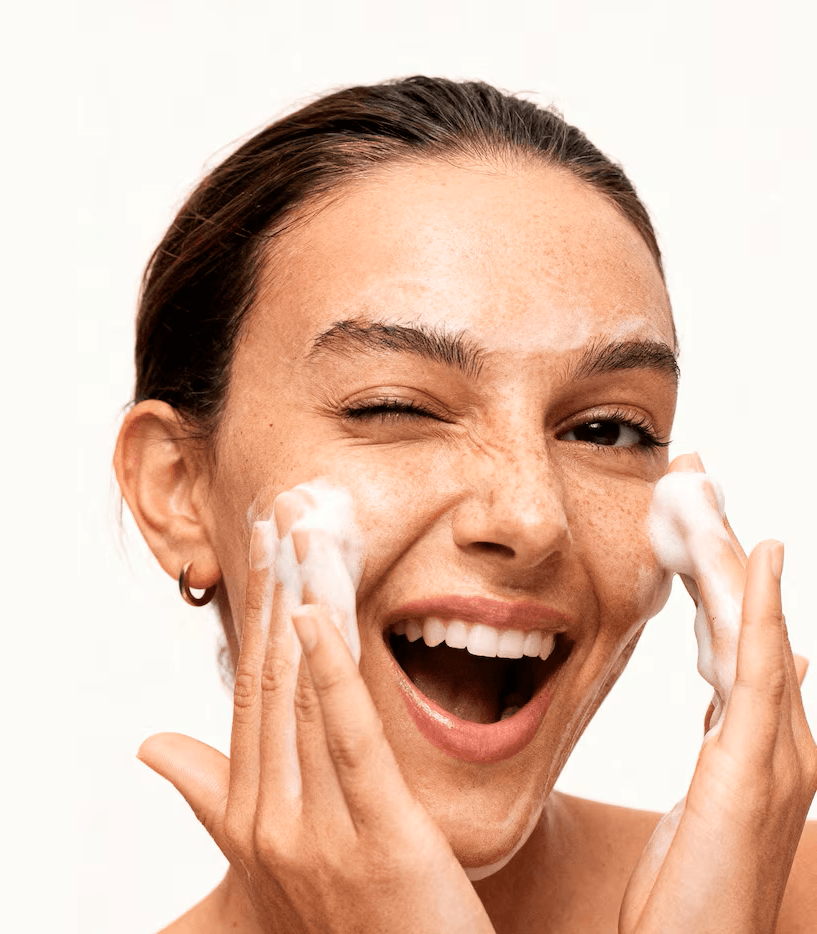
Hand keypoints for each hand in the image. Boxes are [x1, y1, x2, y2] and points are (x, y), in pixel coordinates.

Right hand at [139, 486, 493, 932]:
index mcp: (250, 815)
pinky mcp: (380, 840)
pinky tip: (320, 617)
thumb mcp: (270, 862)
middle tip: (280, 509)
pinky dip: (331, 674)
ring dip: (303, 606)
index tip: (259, 546)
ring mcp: (319, 833)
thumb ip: (212, 794)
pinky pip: (349, 742)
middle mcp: (271, 821)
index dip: (253, 614)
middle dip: (273, 591)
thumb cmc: (348, 928)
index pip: (247, 691)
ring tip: (307, 535)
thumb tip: (148, 744)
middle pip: (268, 681)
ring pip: (302, 696)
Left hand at [621, 456, 816, 932]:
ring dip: (724, 551)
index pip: (728, 634)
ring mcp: (773, 753)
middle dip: (717, 539)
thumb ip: (717, 748)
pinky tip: (753, 553)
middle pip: (743, 617)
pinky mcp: (752, 771)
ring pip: (748, 627)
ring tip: (698, 483)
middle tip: (687, 467)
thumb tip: (725, 696)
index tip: (682, 504)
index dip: (709, 567)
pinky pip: (758, 672)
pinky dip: (756, 607)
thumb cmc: (686, 900)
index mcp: (749, 742)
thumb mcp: (696, 806)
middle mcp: (773, 738)